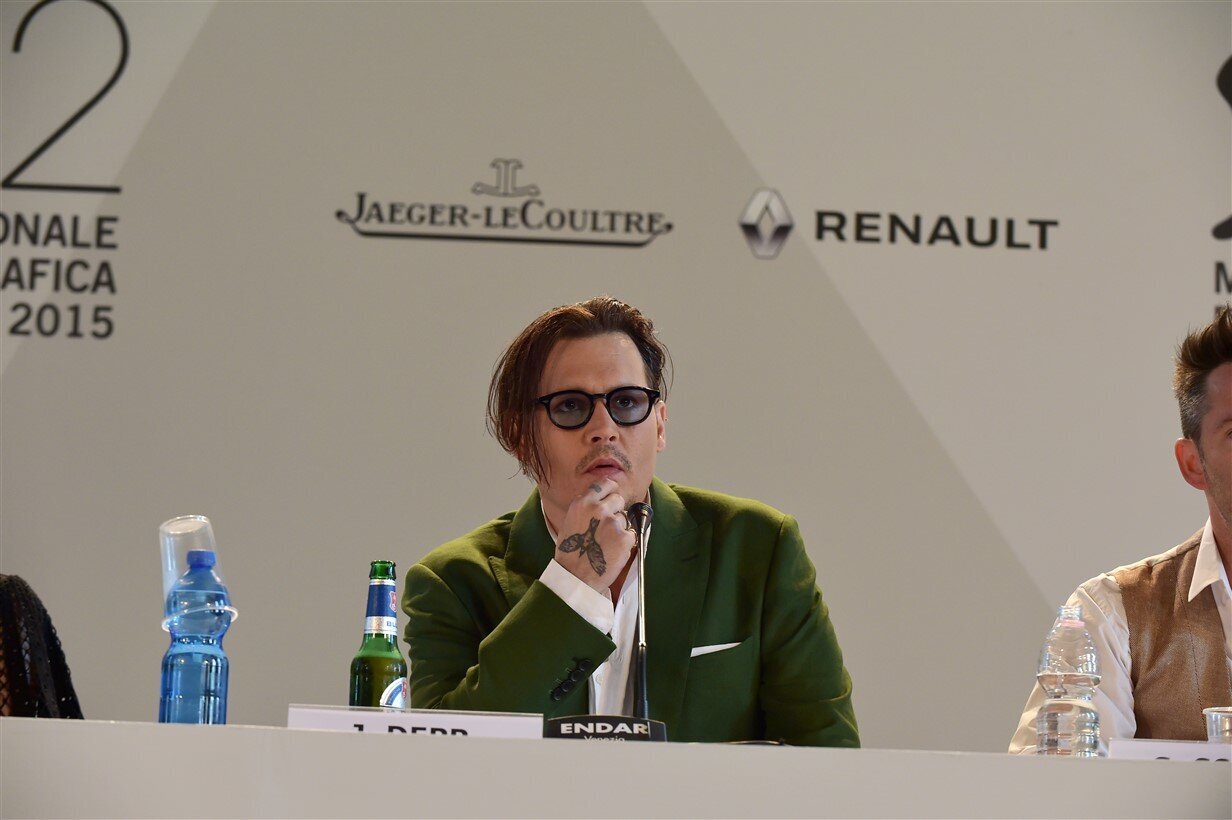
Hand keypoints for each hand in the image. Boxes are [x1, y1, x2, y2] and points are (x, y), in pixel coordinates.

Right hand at [555, 477, 635, 592]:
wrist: (575, 577)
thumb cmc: (571, 552)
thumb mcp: (571, 522)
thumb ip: (587, 508)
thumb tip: (603, 500)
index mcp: (583, 503)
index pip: (606, 483)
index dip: (611, 490)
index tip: (612, 496)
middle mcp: (599, 509)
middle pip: (619, 499)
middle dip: (616, 510)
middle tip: (607, 527)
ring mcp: (614, 523)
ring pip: (625, 518)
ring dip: (620, 528)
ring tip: (605, 544)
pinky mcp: (625, 538)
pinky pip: (631, 534)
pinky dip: (625, 542)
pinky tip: (612, 551)